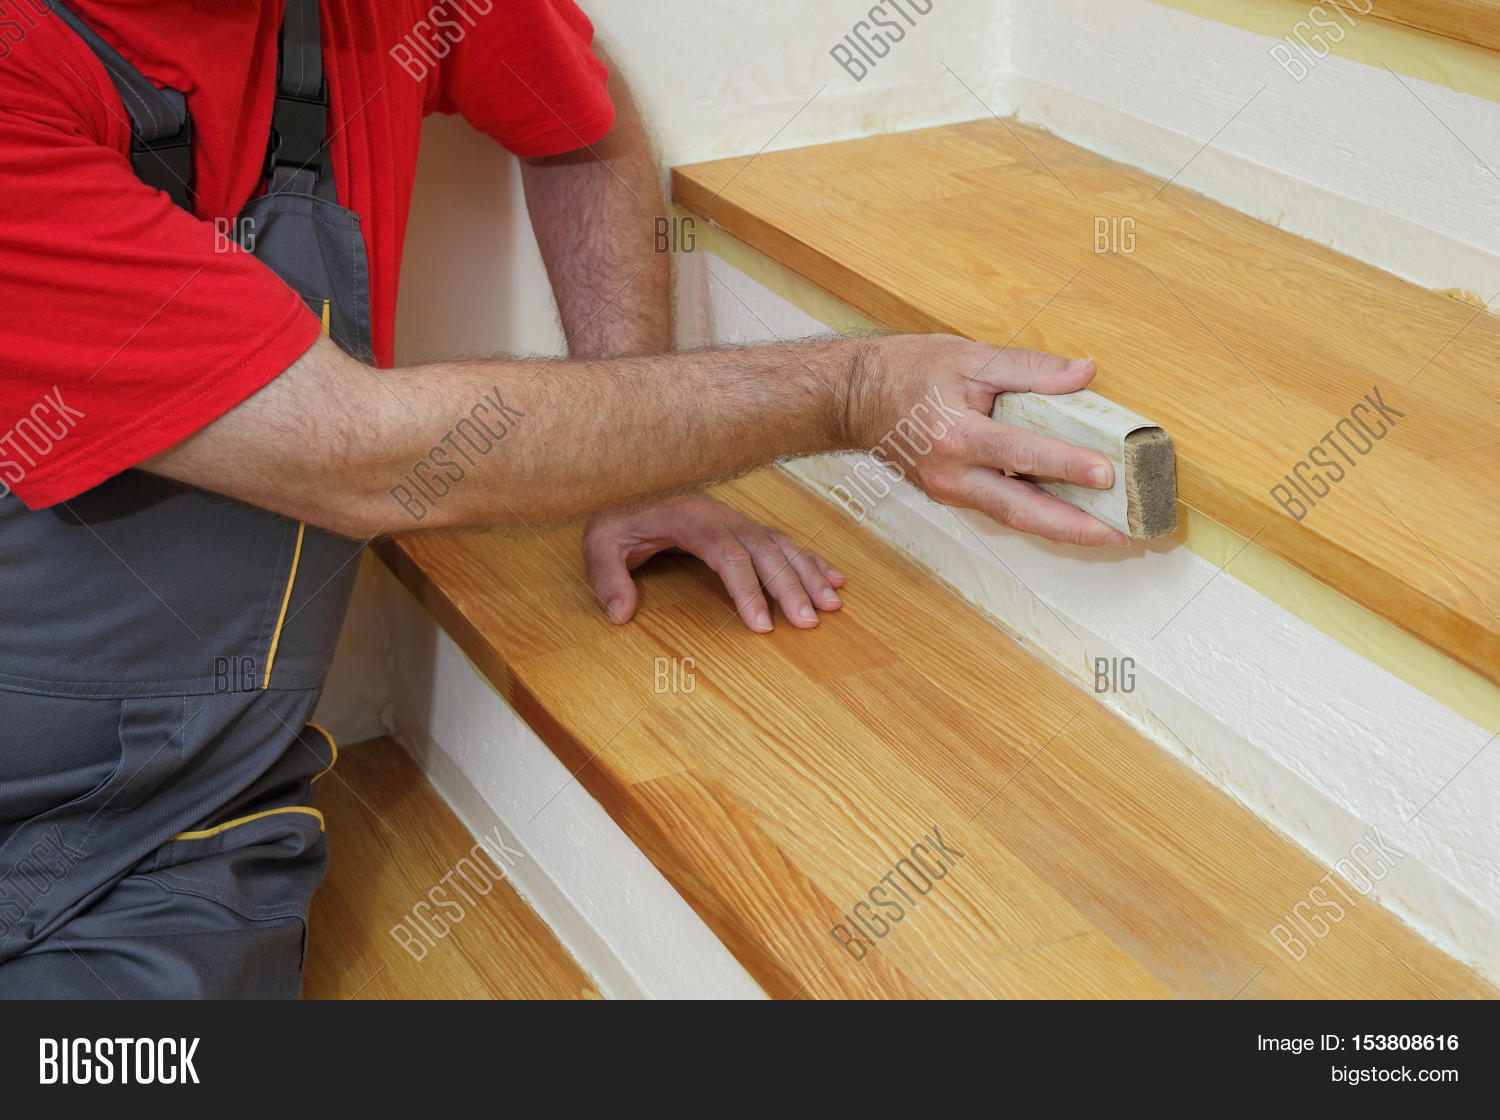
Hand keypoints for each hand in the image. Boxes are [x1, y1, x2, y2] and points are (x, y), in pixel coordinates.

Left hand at [582, 493, 845, 632]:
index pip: (727, 555)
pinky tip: (833, 579)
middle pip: (764, 551)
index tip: (761, 625)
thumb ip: (608, 576)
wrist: (627, 485)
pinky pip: (783, 541)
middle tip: (810, 621)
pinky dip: (810, 561)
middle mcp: (722, 515)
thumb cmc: (617, 518)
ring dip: (809, 574)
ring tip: (833, 605)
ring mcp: (736, 519)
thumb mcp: (599, 542)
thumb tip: (620, 614)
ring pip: (781, 545)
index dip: (747, 590)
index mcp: (691, 518)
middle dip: (791, 586)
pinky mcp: (743, 526)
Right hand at [847, 335, 1128, 546]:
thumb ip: (1030, 367)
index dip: (1066, 465)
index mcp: (955, 436)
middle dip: (1072, 528)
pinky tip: (1071, 513)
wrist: (854, 399)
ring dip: (1060, 528)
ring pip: (1012, 517)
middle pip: (1019, 511)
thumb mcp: (969, 357)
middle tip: (1118, 534)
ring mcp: (949, 491)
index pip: (1021, 454)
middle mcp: (951, 475)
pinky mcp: (951, 495)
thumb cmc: (908, 372)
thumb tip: (1084, 373)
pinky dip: (1037, 513)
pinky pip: (1000, 508)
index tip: (1106, 473)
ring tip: (1106, 531)